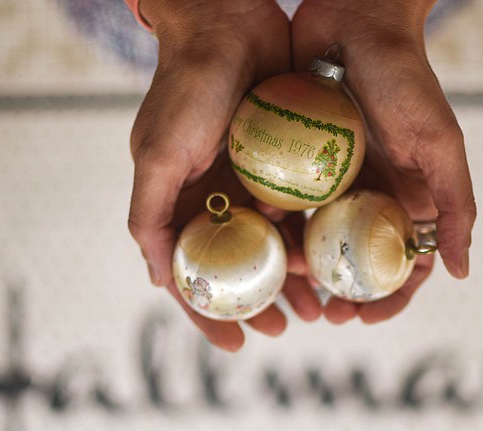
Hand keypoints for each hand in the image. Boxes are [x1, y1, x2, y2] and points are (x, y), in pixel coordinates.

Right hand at [128, 0, 319, 350]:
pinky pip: (301, 212)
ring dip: (295, 281)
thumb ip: (150, 217)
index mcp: (181, 204)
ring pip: (276, 247)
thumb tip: (160, 280)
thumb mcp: (157, 156)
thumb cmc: (186, 90)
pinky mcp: (284, 165)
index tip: (235, 346)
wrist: (228, 26)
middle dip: (262, 303)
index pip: (194, 274)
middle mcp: (216, 200)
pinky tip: (332, 261)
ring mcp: (252, 184)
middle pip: (241, 269)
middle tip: (287, 329)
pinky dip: (314, 240)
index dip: (211, 313)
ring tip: (320, 309)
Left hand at [291, 0, 476, 323]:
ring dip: (305, 268)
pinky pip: (287, 203)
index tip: (365, 318)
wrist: (353, 19)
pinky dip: (278, 227)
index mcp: (407, 196)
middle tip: (322, 313)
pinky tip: (264, 241)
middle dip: (341, 292)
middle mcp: (371, 194)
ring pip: (317, 238)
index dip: (389, 296)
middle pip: (355, 259)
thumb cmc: (405, 79)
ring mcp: (333, 180)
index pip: (403, 262)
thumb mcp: (439, 143)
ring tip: (288, 285)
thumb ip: (454, 205)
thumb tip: (461, 272)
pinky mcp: (299, 161)